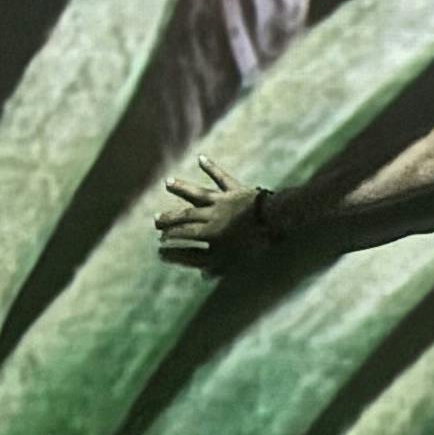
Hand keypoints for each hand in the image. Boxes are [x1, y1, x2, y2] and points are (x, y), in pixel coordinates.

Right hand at [154, 158, 269, 266]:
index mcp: (210, 232)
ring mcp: (223, 200)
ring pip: (197, 193)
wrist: (277, 219)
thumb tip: (202, 276)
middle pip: (186, 215)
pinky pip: (221, 177)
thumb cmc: (257, 244)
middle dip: (170, 218)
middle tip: (156, 219)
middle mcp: (212, 214)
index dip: (171, 239)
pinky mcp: (236, 189)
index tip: (160, 244)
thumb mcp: (238, 261)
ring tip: (167, 182)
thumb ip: (218, 268)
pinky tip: (201, 158)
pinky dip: (211, 167)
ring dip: (181, 188)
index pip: (185, 235)